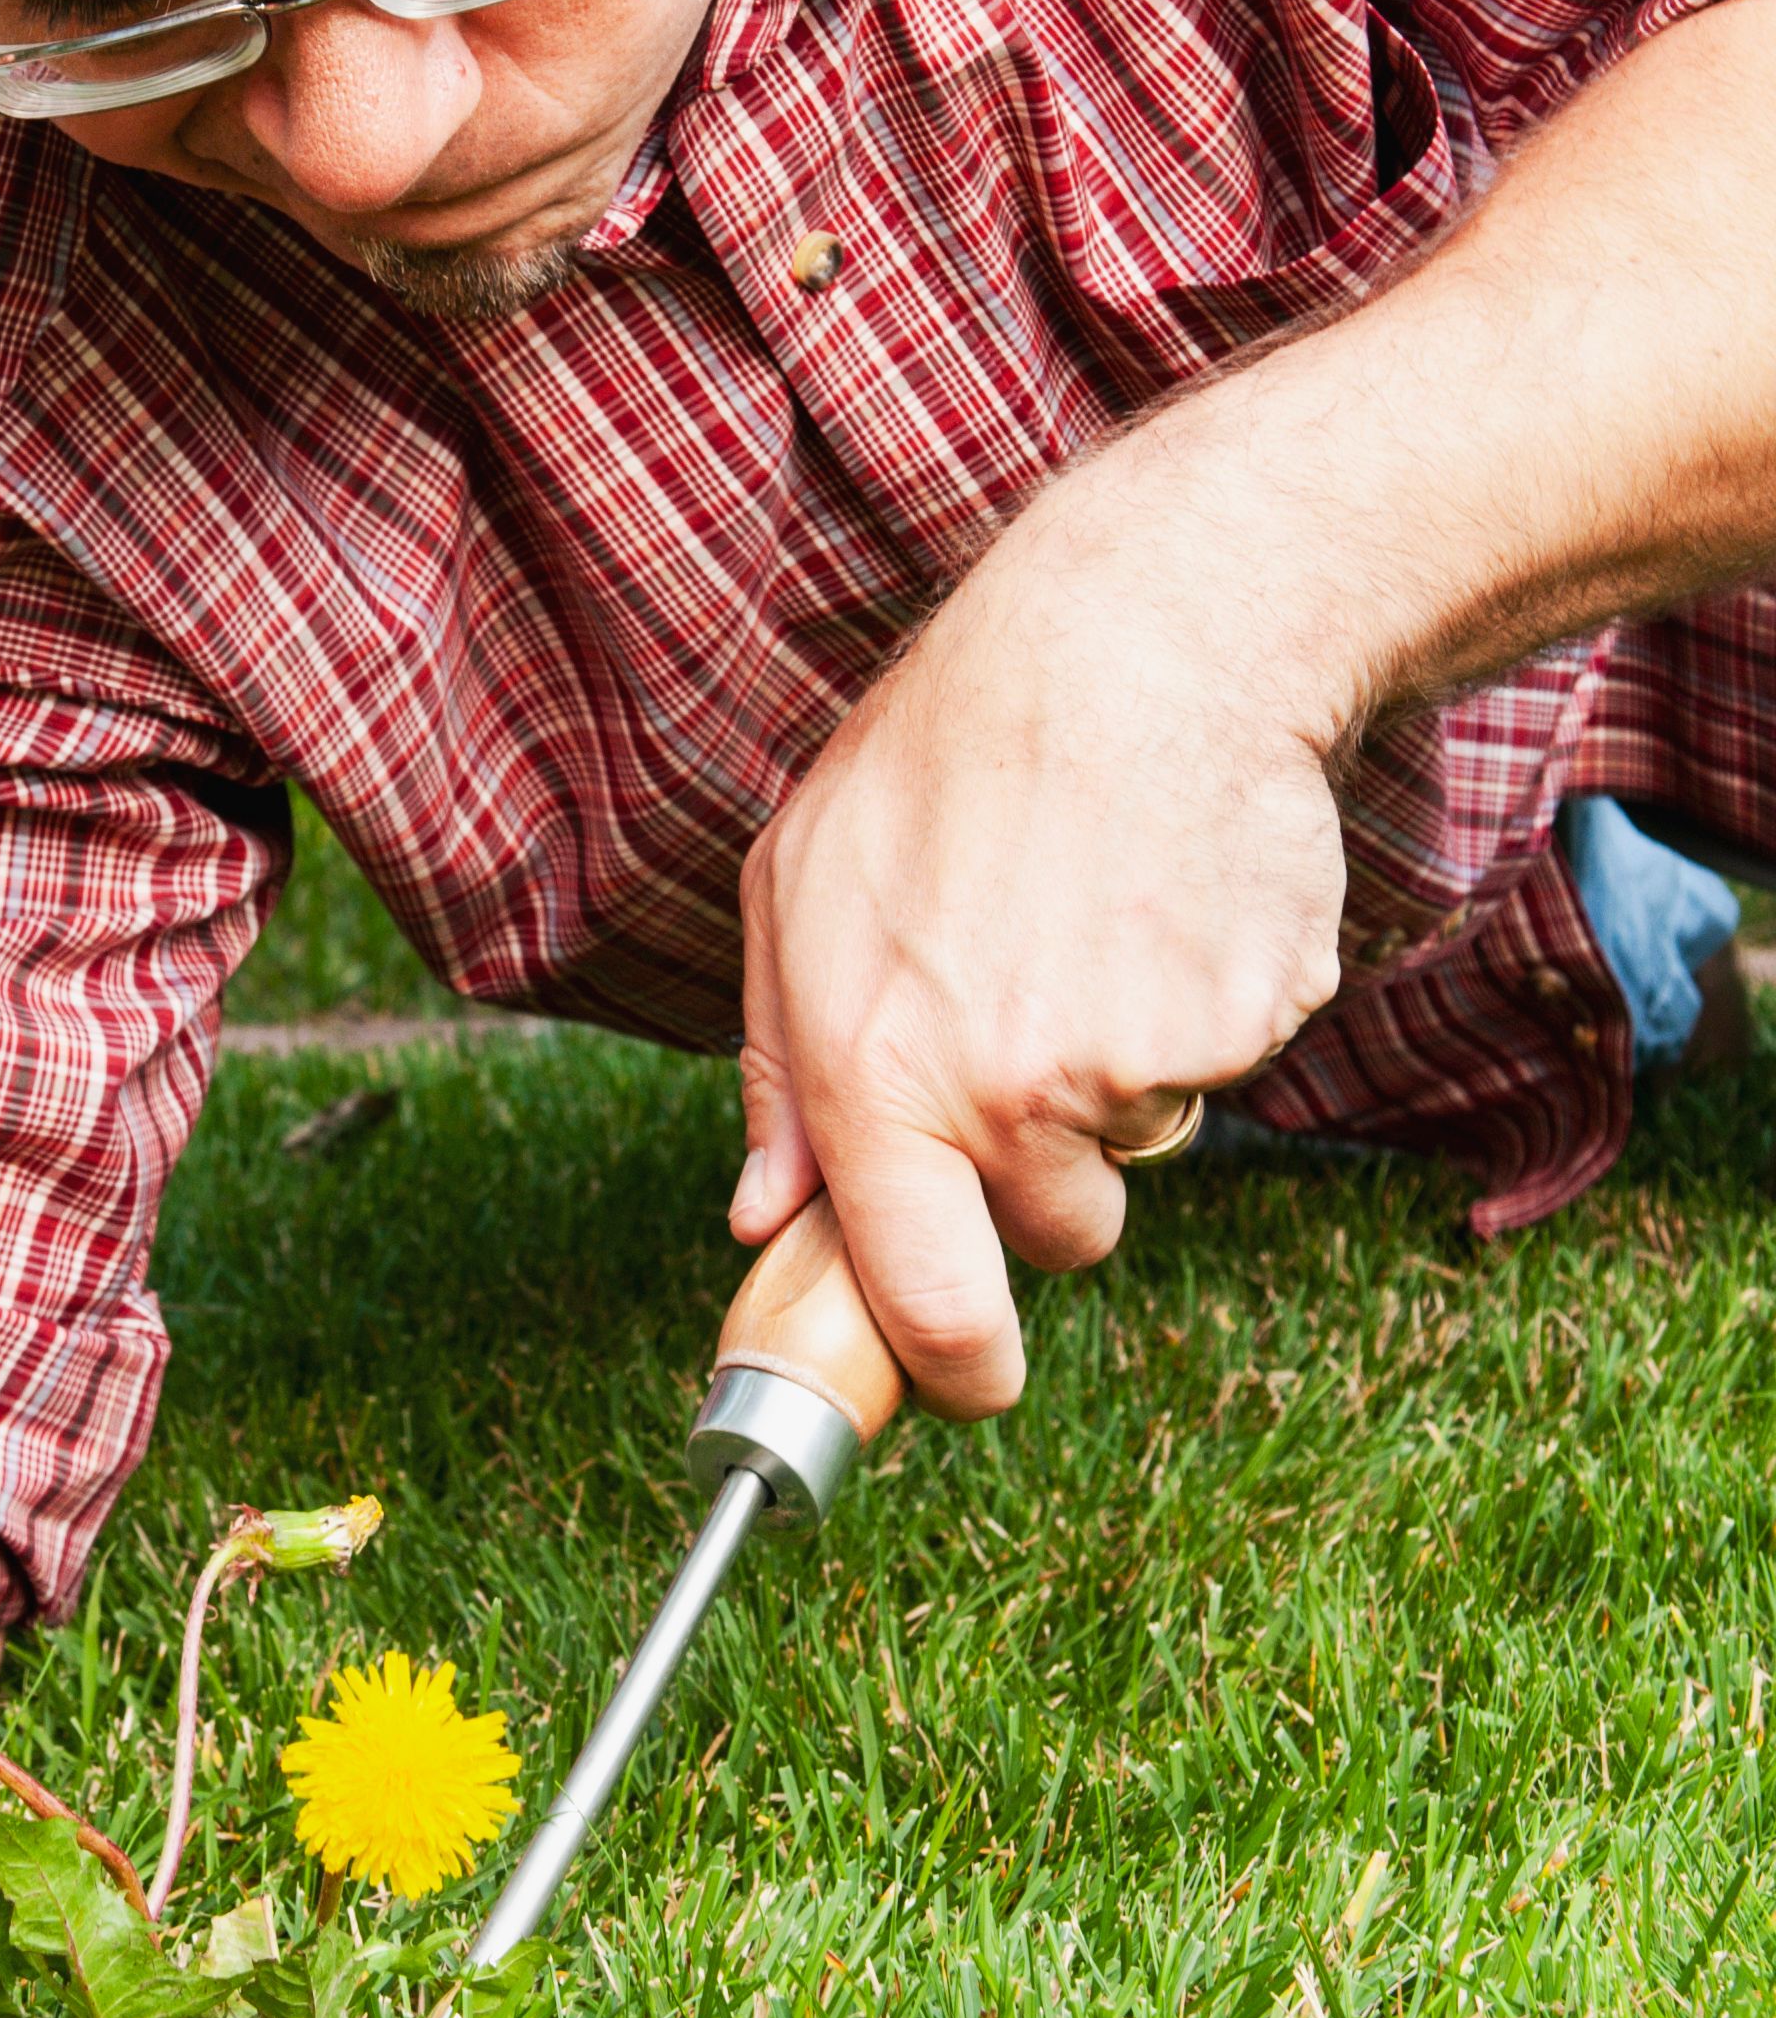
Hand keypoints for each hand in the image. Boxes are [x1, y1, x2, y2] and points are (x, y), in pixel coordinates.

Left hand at [733, 474, 1346, 1413]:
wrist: (1143, 637)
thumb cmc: (949, 753)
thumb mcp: (799, 885)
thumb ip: (775, 1068)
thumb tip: (766, 1220)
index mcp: (877, 1075)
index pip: (927, 1305)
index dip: (955, 1373)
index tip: (970, 1379)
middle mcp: (1008, 1092)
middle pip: (1059, 1237)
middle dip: (1051, 1179)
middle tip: (1031, 1035)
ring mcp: (1142, 1060)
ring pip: (1144, 1143)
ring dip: (1124, 1076)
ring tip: (1090, 922)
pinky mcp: (1251, 1017)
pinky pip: (1224, 1061)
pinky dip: (1203, 1001)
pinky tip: (1163, 892)